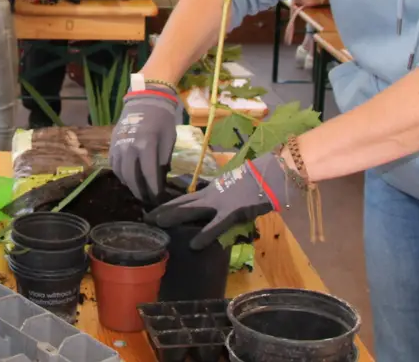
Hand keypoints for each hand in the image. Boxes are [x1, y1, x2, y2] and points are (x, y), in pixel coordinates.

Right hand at [109, 86, 182, 203]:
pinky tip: (129, 178)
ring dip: (130, 185)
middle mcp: (130, 148)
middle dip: (141, 192)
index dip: (154, 191)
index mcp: (147, 145)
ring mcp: (118, 146)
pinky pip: (114, 165)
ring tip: (139, 191)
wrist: (145, 100)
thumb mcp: (169, 139)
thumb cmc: (162, 120)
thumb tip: (160, 180)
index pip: (149, 175)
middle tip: (148, 200)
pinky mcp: (112, 144)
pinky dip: (121, 174)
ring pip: (121, 173)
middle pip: (132, 178)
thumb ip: (163, 161)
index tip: (159, 200)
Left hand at [147, 155, 285, 250]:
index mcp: (214, 190)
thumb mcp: (238, 187)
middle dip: (163, 210)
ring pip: (191, 209)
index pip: (186, 198)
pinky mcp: (233, 211)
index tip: (153, 210)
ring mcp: (220, 202)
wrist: (274, 173)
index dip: (169, 204)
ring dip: (173, 216)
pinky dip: (204, 235)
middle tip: (144, 218)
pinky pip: (216, 225)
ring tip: (156, 223)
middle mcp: (212, 194)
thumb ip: (225, 195)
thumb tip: (218, 204)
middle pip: (182, 202)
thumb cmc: (260, 180)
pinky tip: (193, 245)